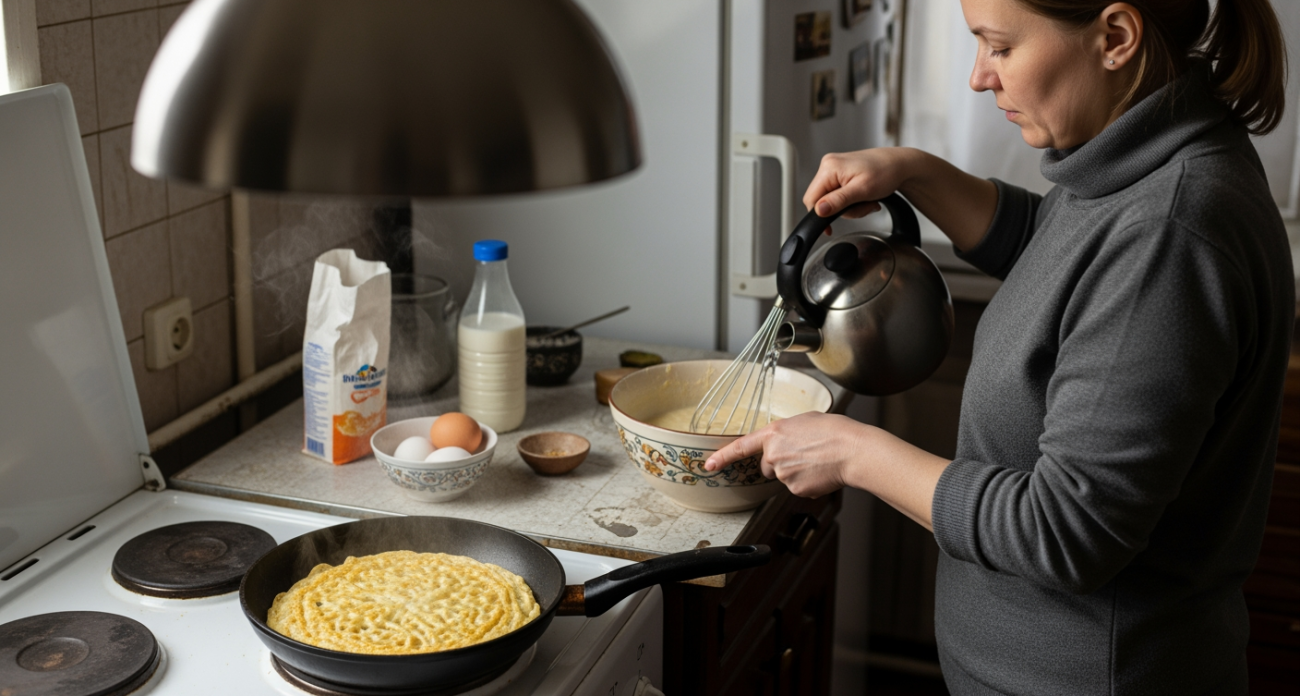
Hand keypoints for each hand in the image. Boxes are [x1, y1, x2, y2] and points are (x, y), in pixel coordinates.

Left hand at [703, 413, 868, 498]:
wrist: (853, 450)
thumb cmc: (834, 431)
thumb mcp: (804, 421)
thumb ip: (786, 433)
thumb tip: (784, 444)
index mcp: (774, 434)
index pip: (740, 447)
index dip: (722, 457)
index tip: (708, 465)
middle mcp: (774, 455)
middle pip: (767, 466)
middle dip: (780, 463)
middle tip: (804, 454)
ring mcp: (784, 474)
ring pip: (783, 477)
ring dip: (796, 472)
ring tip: (817, 460)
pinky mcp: (796, 489)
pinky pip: (797, 487)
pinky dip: (807, 482)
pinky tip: (821, 472)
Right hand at [803, 147, 916, 218]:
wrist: (900, 164)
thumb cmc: (886, 172)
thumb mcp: (862, 190)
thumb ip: (838, 201)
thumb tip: (819, 211)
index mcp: (829, 168)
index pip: (811, 198)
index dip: (819, 215)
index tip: (830, 229)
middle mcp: (828, 166)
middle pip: (821, 200)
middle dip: (841, 210)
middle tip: (861, 207)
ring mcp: (835, 169)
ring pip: (831, 200)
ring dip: (850, 207)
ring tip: (867, 201)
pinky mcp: (841, 173)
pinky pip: (839, 194)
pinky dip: (852, 201)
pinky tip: (864, 197)